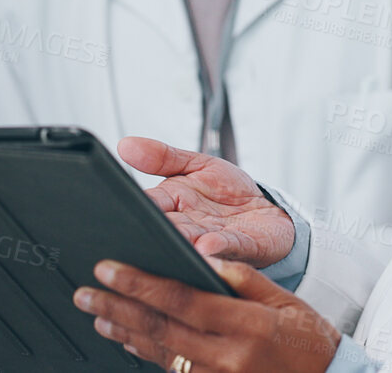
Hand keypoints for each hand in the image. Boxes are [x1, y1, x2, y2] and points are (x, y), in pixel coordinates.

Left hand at [75, 256, 340, 372]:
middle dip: (117, 307)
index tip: (108, 268)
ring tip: (97, 314)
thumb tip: (204, 255)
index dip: (140, 283)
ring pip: (160, 354)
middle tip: (85, 292)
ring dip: (124, 333)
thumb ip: (243, 278)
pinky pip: (173, 372)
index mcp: (246, 325)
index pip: (181, 299)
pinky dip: (147, 355)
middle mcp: (229, 357)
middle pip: (160, 329)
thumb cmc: (310, 341)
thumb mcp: (285, 301)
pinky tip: (127, 342)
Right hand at [119, 136, 295, 267]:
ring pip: (193, 243)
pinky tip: (207, 245)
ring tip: (177, 241)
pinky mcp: (244, 247)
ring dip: (184, 244)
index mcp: (172, 204)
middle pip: (167, 229)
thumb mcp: (195, 164)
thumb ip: (162, 156)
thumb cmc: (227, 191)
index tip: (124, 207)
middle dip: (158, 232)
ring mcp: (214, 239)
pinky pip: (229, 246)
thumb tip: (124, 145)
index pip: (148, 205)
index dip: (136, 207)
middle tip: (145, 232)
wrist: (267, 210)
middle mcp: (188, 226)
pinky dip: (218, 247)